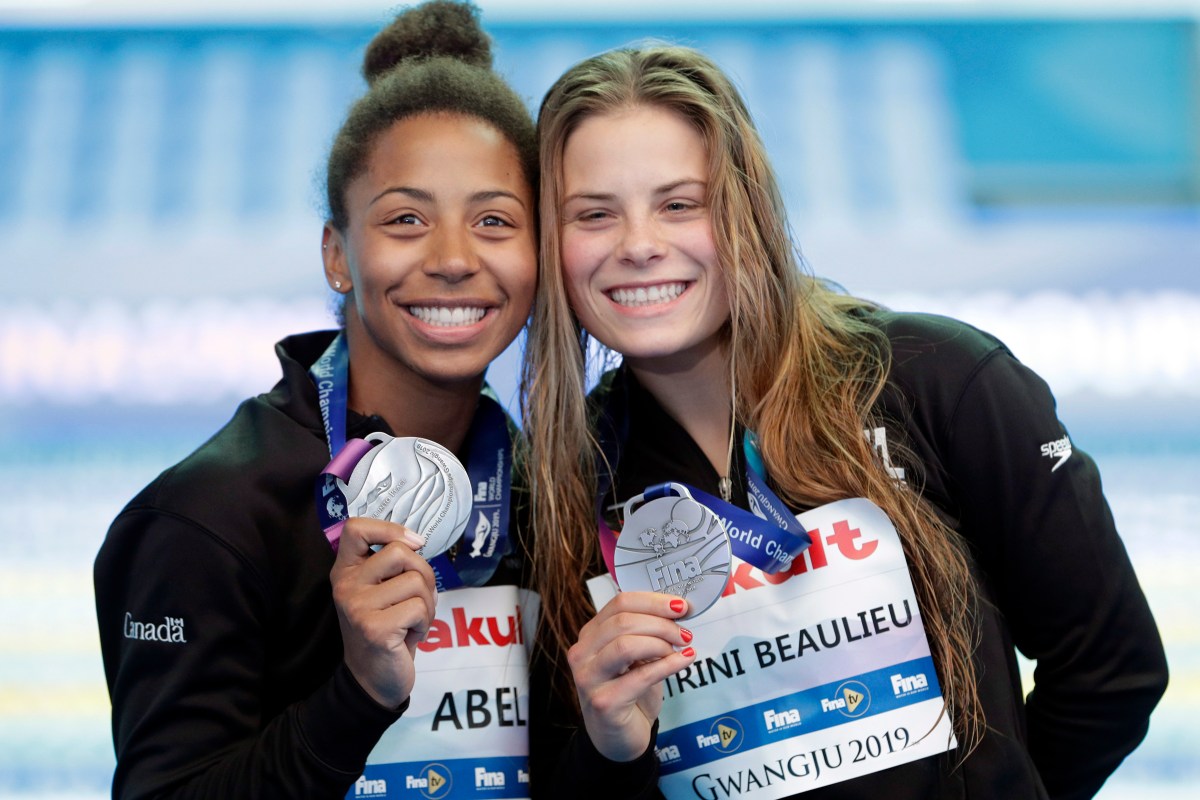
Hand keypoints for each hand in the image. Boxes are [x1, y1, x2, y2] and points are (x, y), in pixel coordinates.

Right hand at [330, 517, 436, 708]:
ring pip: (416, 581)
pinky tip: (409, 635)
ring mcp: (357, 607)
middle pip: (400, 552)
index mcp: (346, 571)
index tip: (413, 543)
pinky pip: (420, 608)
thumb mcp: (382, 591)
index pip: (356, 528)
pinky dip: (425, 623)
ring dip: (427, 603)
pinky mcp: (374, 629)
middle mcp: (346, 586)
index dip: (389, 528)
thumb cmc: (386, 628)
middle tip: (419, 597)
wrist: (374, 679)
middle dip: (424, 573)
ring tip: (412, 621)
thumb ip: (393, 566)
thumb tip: (417, 542)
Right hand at [568, 591, 694, 761]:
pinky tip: (684, 661)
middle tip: (684, 633)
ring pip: (626, 645)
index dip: (654, 601)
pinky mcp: (604, 702)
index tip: (680, 606)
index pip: (620, 603)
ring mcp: (589, 679)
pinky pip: (640, 676)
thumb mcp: (635, 657)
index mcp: (590, 635)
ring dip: (661, 643)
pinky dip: (668, 665)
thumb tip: (677, 610)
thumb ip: (646, 633)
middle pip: (623, 621)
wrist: (618, 739)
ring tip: (680, 649)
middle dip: (661, 623)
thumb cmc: (628, 694)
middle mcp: (582, 654)